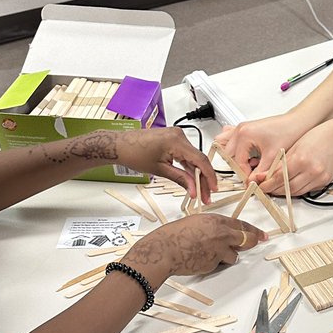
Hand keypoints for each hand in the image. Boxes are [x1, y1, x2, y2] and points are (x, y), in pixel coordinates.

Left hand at [74, 128, 216, 200]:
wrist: (119, 145)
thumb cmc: (133, 154)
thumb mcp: (159, 170)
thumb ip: (180, 179)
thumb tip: (193, 189)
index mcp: (176, 141)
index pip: (200, 160)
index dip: (209, 176)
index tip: (213, 189)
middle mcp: (179, 136)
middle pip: (198, 161)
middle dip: (203, 180)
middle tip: (205, 196)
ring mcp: (176, 137)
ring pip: (193, 159)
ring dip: (196, 175)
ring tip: (199, 192)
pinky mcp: (172, 140)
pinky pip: (186, 155)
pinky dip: (188, 168)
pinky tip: (192, 181)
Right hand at [125, 214, 265, 281]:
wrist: (164, 250)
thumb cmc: (173, 235)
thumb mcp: (196, 222)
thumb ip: (212, 227)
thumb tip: (222, 233)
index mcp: (216, 221)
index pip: (241, 225)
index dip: (253, 230)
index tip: (262, 234)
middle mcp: (221, 234)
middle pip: (248, 239)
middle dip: (254, 241)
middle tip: (259, 241)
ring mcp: (219, 250)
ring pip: (234, 256)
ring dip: (227, 256)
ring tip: (209, 253)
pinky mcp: (213, 264)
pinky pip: (219, 265)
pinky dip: (213, 264)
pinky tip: (200, 259)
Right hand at [215, 116, 300, 180]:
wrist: (296, 122)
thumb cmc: (287, 132)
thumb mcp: (272, 156)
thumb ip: (260, 172)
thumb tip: (252, 182)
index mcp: (244, 134)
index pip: (237, 161)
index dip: (245, 174)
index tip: (251, 182)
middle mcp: (241, 130)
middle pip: (229, 155)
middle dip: (240, 167)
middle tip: (251, 175)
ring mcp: (242, 128)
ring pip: (229, 148)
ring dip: (237, 158)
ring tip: (251, 164)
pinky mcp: (247, 129)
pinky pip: (234, 140)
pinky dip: (238, 150)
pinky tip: (249, 155)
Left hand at [256, 120, 332, 196]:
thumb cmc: (317, 137)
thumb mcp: (295, 147)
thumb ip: (282, 163)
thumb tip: (268, 175)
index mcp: (301, 159)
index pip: (280, 178)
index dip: (268, 184)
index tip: (260, 185)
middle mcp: (312, 171)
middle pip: (288, 188)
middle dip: (274, 190)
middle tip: (265, 189)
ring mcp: (320, 178)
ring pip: (297, 192)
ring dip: (285, 192)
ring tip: (276, 188)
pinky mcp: (325, 182)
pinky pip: (308, 190)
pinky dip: (297, 189)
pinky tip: (291, 185)